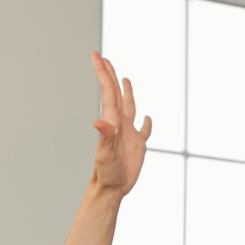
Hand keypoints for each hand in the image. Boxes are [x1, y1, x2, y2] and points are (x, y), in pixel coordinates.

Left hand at [89, 53, 148, 195]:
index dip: (103, 72)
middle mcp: (119, 124)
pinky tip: (147, 118)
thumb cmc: (106, 173)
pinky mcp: (138, 145)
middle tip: (104, 58)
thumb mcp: (104, 155)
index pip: (108, 91)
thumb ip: (104, 137)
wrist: (111, 189)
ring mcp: (129, 134)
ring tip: (125, 78)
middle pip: (115, 94)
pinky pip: (144, 130)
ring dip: (127, 92)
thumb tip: (99, 121)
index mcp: (112, 121)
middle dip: (110, 75)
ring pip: (129, 107)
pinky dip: (147, 123)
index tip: (97, 55)